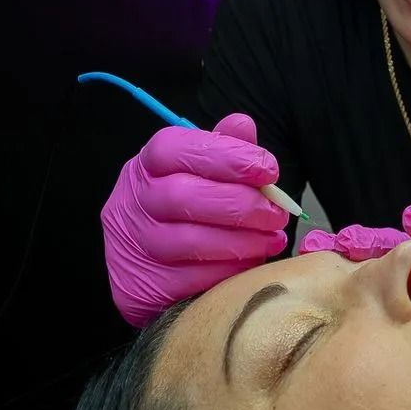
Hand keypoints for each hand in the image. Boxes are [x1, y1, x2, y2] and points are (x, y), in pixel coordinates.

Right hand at [101, 113, 290, 326]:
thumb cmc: (183, 209)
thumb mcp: (198, 171)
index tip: (268, 169)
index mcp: (149, 164)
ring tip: (272, 239)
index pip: (176, 149)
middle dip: (239, 204)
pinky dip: (229, 270)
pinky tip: (252, 263)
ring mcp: (135, 244)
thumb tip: (244, 125)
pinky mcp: (142, 284)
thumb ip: (223, 148)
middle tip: (276, 213)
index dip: (226, 156)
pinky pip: (191, 278)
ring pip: (188, 241)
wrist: (143, 264)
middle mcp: (134, 200)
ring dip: (240, 240)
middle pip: (182, 196)